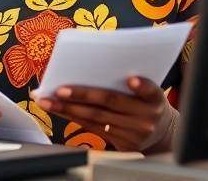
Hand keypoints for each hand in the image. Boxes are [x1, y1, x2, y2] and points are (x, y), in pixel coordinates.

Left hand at [34, 77, 176, 152]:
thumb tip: (98, 64)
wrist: (160, 131)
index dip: (141, 86)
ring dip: (68, 108)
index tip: (132, 80)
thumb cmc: (146, 101)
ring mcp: (132, 133)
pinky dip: (72, 116)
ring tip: (48, 100)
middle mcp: (145, 117)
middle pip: (111, 102)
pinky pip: (92, 128)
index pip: (150, 90)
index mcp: (155, 98)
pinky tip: (58, 108)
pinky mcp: (121, 144)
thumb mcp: (148, 89)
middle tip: (60, 89)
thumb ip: (133, 78)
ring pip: (96, 117)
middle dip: (82, 95)